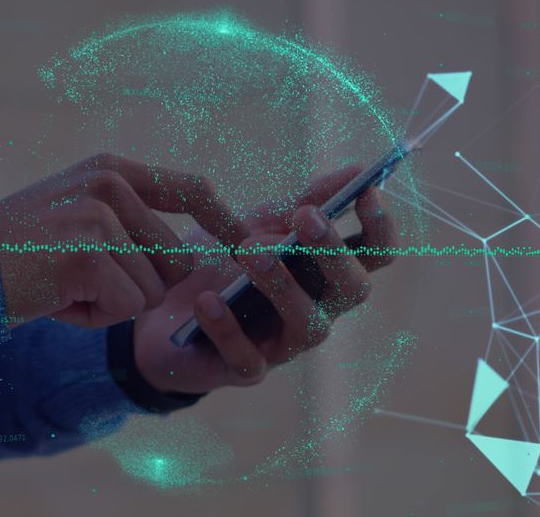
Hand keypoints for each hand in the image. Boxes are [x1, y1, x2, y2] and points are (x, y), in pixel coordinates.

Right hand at [0, 154, 247, 327]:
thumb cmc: (13, 255)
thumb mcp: (74, 219)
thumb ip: (127, 225)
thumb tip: (193, 260)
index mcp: (109, 169)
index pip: (189, 187)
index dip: (223, 218)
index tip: (245, 242)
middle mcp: (109, 183)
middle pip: (176, 259)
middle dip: (136, 287)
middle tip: (77, 280)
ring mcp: (99, 215)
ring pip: (150, 290)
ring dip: (109, 305)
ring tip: (59, 286)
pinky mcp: (88, 252)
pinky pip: (123, 307)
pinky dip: (90, 318)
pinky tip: (53, 299)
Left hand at [132, 166, 398, 393]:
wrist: (160, 308)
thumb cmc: (219, 262)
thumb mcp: (256, 224)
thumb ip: (302, 202)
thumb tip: (356, 170)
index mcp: (324, 273)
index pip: (374, 255)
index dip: (380, 228)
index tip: (367, 192)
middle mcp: (317, 310)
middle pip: (352, 289)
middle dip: (333, 252)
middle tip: (304, 218)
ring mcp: (284, 344)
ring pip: (310, 326)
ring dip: (283, 286)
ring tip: (249, 251)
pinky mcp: (244, 370)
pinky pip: (247, 357)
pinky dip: (227, 327)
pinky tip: (207, 300)